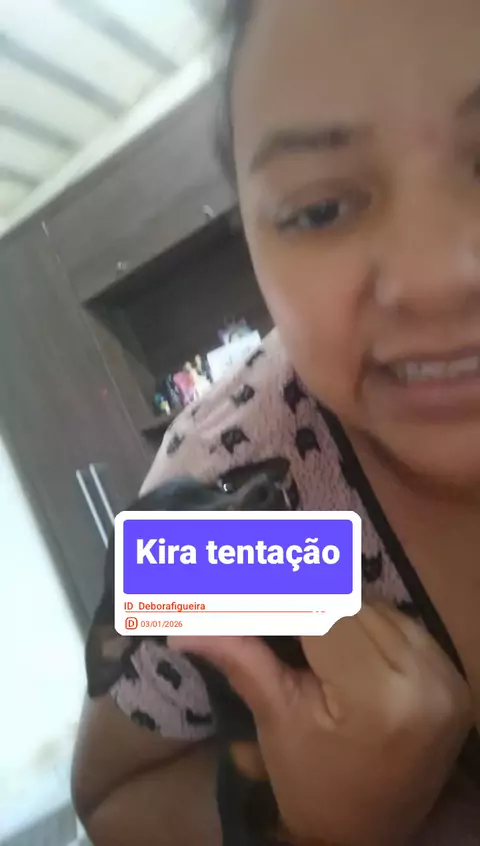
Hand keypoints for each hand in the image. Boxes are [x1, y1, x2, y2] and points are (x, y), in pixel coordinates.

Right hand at [170, 605, 472, 845]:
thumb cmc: (312, 784)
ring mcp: (445, 677)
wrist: (366, 832)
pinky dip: (365, 619)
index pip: (322, 612)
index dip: (278, 588)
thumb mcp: (275, 720)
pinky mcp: (452, 676)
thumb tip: (183, 622)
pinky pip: (401, 623)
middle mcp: (424, 679)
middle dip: (300, 592)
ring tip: (295, 612)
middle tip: (254, 581)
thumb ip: (240, 656)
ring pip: (375, 606)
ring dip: (334, 602)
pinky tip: (339, 630)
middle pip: (349, 603)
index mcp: (376, 697)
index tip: (238, 572)